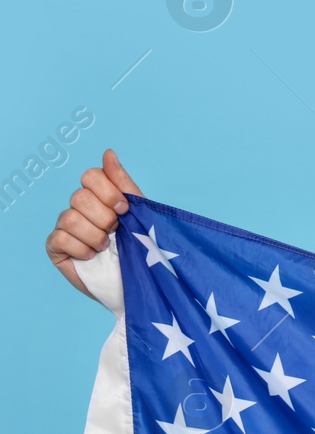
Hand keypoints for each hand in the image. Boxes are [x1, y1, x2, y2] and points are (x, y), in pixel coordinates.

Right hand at [45, 147, 142, 300]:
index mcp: (99, 196)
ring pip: (71, 217)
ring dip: (96, 235)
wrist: (139, 281)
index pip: (91, 175)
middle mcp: (78, 207)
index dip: (109, 192)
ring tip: (107, 247)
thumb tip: (108, 152)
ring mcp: (65, 226)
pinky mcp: (55, 247)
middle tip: (116, 232)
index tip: (125, 210)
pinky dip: (83, 249)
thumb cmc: (140, 246)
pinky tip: (92, 256)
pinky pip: (62, 237)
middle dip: (105, 217)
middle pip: (80, 196)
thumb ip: (122, 182)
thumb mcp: (137, 211)